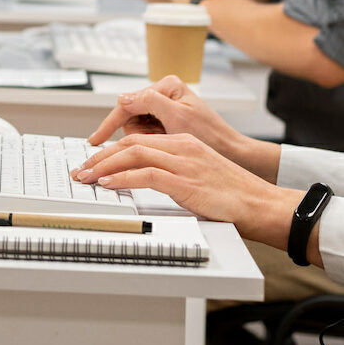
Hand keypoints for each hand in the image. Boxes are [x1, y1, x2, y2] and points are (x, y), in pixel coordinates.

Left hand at [73, 133, 301, 248]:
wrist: (263, 204)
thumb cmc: (234, 195)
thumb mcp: (199, 174)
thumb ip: (173, 172)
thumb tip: (143, 180)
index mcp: (184, 143)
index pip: (137, 139)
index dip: (111, 150)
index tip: (93, 161)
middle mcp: (182, 147)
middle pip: (129, 143)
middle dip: (100, 156)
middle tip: (81, 169)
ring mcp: (184, 163)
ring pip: (132, 154)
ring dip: (104, 166)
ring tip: (86, 177)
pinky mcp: (186, 181)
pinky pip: (146, 174)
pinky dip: (123, 178)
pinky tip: (108, 184)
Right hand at [86, 74, 270, 175]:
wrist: (234, 154)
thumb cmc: (214, 137)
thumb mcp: (180, 118)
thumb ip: (150, 102)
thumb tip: (123, 97)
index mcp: (167, 87)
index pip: (127, 103)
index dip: (109, 123)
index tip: (96, 141)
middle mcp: (164, 95)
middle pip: (130, 116)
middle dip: (137, 134)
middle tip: (151, 144)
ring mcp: (165, 109)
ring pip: (136, 127)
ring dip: (146, 140)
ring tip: (165, 146)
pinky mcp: (167, 122)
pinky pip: (146, 133)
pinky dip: (151, 143)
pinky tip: (164, 146)